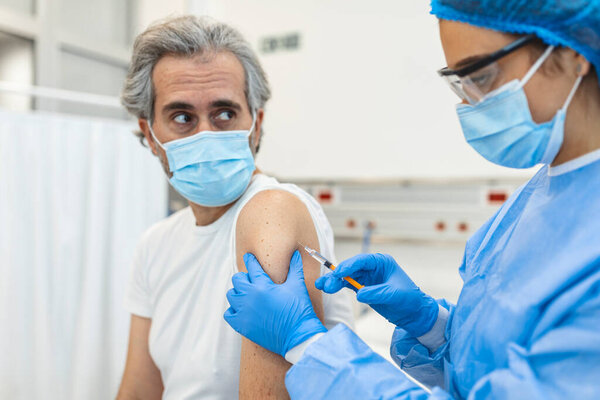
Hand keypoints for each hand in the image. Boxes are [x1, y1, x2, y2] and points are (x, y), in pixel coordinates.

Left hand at [224, 250, 326, 357]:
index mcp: (262, 286)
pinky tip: (242, 309)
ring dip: (238, 293)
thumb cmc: (299, 310)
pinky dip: (233, 310)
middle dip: (244, 277)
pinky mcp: (242, 326)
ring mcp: (244, 312)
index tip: (248, 257)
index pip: (252, 267)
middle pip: (237, 280)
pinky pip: (229, 313)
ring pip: (231, 295)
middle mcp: (249, 297)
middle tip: (251, 280)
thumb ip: (295, 268)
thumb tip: (295, 254)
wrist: (298, 336)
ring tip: (247, 294)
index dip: (250, 260)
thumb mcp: (297, 286)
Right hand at [315, 253, 437, 336]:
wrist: (414, 313)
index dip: (348, 266)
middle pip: (350, 268)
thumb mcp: (394, 295)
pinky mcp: (363, 287)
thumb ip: (376, 293)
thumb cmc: (409, 299)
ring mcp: (366, 277)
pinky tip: (326, 288)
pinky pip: (347, 285)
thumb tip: (359, 294)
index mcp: (381, 262)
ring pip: (346, 276)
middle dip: (337, 275)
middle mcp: (372, 267)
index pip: (361, 261)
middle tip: (327, 284)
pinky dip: (338, 286)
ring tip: (322, 286)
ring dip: (334, 281)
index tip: (338, 273)